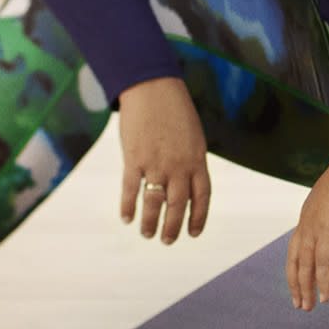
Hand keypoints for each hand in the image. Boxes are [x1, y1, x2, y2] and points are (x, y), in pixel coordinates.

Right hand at [116, 77, 210, 243]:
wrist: (152, 87)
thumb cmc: (174, 110)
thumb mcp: (193, 136)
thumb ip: (192, 161)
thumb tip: (186, 185)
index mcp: (198, 159)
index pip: (202, 197)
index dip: (198, 218)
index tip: (194, 233)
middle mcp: (179, 165)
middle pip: (178, 206)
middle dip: (173, 228)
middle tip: (167, 241)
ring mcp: (156, 163)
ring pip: (154, 203)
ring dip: (151, 223)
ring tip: (148, 234)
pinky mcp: (134, 158)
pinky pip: (131, 190)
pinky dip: (128, 207)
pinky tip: (126, 217)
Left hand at [286, 147, 328, 309]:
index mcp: (311, 215)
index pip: (299, 246)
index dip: (299, 265)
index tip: (302, 281)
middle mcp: (307, 222)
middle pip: (295, 259)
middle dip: (296, 282)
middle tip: (299, 302)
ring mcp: (315, 227)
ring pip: (305, 265)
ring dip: (306, 288)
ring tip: (308, 306)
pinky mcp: (327, 232)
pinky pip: (322, 264)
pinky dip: (323, 282)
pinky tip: (325, 297)